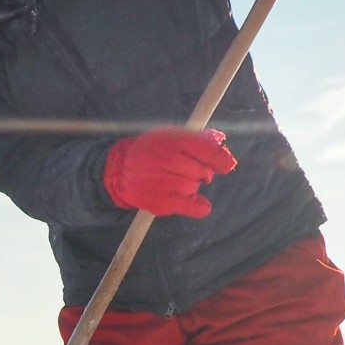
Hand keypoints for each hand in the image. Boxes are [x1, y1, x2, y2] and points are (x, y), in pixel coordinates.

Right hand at [104, 128, 237, 217]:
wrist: (119, 170)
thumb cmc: (151, 151)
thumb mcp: (170, 137)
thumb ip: (197, 139)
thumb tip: (220, 140)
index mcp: (173, 140)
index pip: (208, 150)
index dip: (221, 159)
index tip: (225, 165)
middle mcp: (168, 160)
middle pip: (203, 171)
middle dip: (201, 172)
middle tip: (188, 171)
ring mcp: (163, 183)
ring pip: (194, 188)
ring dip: (192, 186)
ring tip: (177, 182)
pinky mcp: (161, 202)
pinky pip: (192, 207)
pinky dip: (199, 207)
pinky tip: (199, 203)